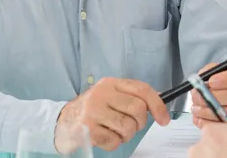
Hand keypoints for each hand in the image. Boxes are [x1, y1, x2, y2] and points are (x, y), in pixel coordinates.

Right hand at [55, 77, 169, 151]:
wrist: (62, 120)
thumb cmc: (92, 108)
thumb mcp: (111, 95)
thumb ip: (131, 96)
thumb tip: (159, 102)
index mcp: (111, 83)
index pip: (142, 90)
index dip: (158, 105)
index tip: (164, 119)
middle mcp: (102, 94)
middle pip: (138, 109)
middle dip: (140, 122)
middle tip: (133, 126)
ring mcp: (93, 112)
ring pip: (128, 127)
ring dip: (127, 134)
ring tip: (117, 131)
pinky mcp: (86, 129)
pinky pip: (114, 141)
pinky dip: (114, 143)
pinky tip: (106, 136)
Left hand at [190, 63, 226, 127]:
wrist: (216, 100)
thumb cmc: (214, 84)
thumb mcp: (210, 72)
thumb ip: (206, 73)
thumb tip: (200, 82)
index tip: (211, 82)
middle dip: (215, 97)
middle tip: (198, 97)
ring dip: (210, 111)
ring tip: (197, 108)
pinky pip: (224, 126)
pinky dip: (209, 123)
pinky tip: (199, 118)